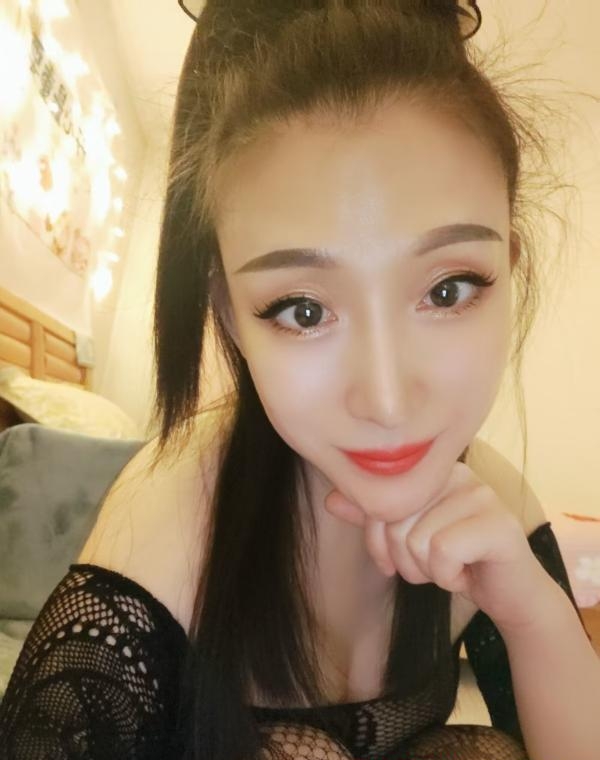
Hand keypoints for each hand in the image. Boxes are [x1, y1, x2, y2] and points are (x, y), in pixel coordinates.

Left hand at [324, 461, 554, 631]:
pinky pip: (443, 553)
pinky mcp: (499, 525)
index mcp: (433, 472)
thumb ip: (373, 518)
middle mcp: (458, 475)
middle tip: (432, 566)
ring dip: (428, 571)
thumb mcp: (407, 539)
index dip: (378, 539)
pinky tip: (467, 574)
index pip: (379, 499)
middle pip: (396, 521)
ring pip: (417, 540)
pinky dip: (448, 578)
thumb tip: (331, 499)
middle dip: (405, 560)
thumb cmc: (456, 560)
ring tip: (452, 568)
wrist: (510, 594)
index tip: (396, 558)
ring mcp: (482, 496)